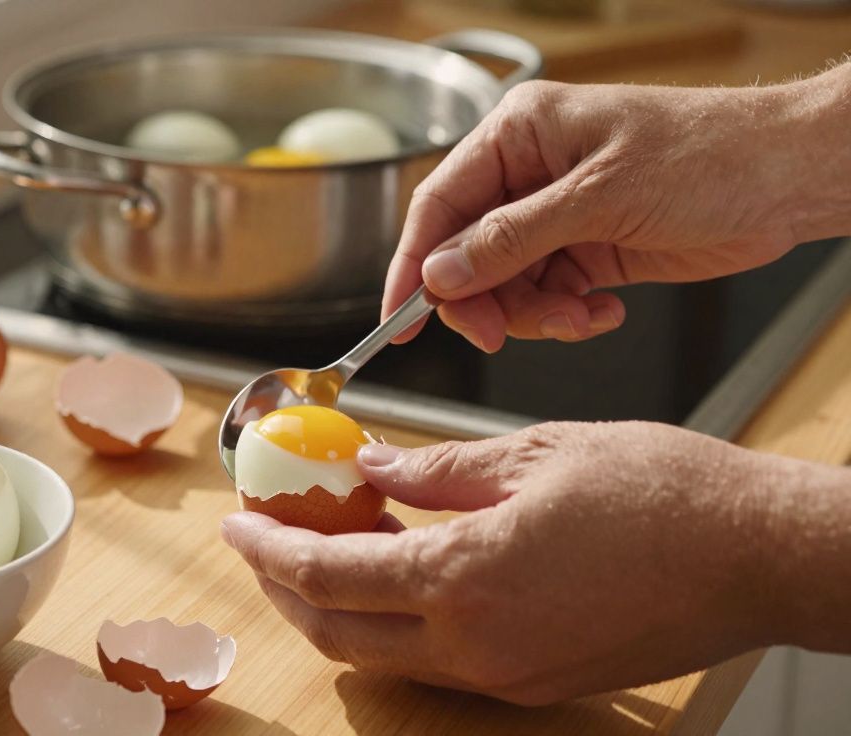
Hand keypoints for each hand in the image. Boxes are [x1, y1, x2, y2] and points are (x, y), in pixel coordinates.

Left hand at [221, 421, 808, 704]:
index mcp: (465, 579)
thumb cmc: (660, 492)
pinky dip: (399, 620)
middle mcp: (476, 645)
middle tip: (265, 541)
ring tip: (326, 547)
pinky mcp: (537, 682)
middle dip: (286, 590)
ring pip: (386, 654)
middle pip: (339, 633)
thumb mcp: (532, 454)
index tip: (234, 521)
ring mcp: (507, 674)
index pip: (328, 575)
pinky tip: (402, 571)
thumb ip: (436, 470)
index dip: (268, 549)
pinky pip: (440, 660)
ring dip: (340, 607)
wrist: (758, 556)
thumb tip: (371, 468)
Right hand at [386, 66, 850, 350]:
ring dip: (534, 316)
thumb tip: (442, 273)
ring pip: (505, 286)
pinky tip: (602, 312)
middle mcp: (528, 175)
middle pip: (466, 255)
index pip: (440, 205)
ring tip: (579, 318)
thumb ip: (510, 239)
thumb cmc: (708, 154)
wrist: (789, 177)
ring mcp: (557, 215)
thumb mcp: (597, 197)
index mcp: (518, 135)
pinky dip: (566, 317)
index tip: (399, 318)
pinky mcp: (587, 251)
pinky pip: (547, 298)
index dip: (413, 265)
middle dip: (483, 301)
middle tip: (500, 334)